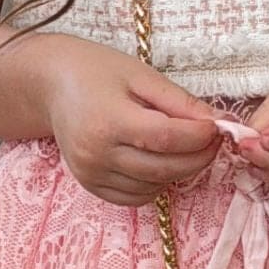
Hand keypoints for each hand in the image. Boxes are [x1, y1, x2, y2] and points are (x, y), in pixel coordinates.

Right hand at [39, 41, 220, 206]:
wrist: (51, 85)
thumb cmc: (96, 72)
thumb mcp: (141, 75)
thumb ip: (179, 101)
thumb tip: (217, 122)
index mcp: (108, 120)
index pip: (168, 139)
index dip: (200, 136)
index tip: (217, 126)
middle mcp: (97, 153)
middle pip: (165, 168)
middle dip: (199, 156)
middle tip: (212, 139)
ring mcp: (91, 174)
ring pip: (154, 186)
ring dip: (179, 171)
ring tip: (184, 146)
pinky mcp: (91, 185)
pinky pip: (135, 197)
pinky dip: (156, 183)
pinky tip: (159, 161)